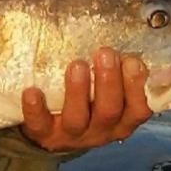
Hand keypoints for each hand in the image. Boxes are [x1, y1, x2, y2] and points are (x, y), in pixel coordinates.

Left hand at [20, 48, 152, 152]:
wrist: (50, 131)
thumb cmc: (86, 102)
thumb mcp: (105, 92)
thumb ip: (116, 71)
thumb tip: (121, 35)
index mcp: (120, 120)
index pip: (138, 110)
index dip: (137, 87)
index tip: (132, 61)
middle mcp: (99, 131)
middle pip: (109, 111)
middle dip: (109, 81)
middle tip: (105, 53)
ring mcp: (70, 135)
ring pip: (77, 118)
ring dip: (78, 91)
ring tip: (77, 65)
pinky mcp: (43, 134)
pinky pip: (39, 124)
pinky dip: (36, 108)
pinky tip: (32, 91)